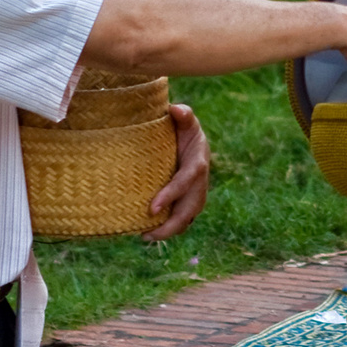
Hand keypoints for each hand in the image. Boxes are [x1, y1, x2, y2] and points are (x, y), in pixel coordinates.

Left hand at [142, 103, 209, 241]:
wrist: (190, 138)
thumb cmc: (183, 128)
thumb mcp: (185, 120)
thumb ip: (183, 114)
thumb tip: (176, 109)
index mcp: (198, 162)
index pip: (185, 182)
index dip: (171, 196)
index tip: (151, 209)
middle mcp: (200, 181)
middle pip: (190, 208)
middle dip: (171, 224)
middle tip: (147, 235)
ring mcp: (197, 192)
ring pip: (188, 217)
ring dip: (170, 230)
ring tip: (146, 237)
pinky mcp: (189, 199)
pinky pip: (183, 217)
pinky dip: (171, 227)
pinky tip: (151, 233)